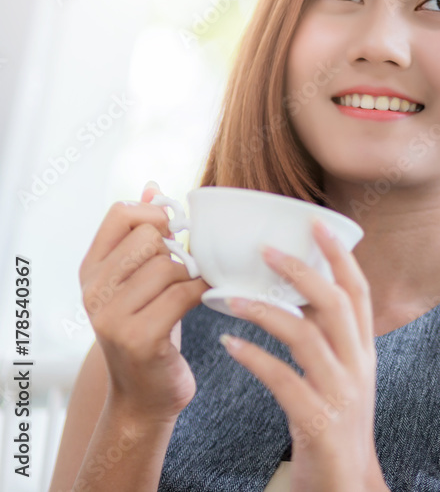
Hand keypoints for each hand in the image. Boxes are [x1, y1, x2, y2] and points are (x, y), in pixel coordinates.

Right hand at [79, 181, 210, 420]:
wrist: (144, 394)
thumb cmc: (149, 328)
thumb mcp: (138, 281)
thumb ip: (141, 236)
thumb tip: (153, 188)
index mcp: (91, 269)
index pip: (122, 213)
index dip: (156, 217)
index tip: (173, 235)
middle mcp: (94, 291)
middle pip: (150, 239)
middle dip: (178, 251)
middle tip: (186, 271)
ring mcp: (112, 316)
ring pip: (169, 266)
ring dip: (193, 275)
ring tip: (194, 288)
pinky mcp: (139, 337)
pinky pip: (183, 294)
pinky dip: (202, 292)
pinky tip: (204, 299)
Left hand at [218, 218, 384, 490]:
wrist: (345, 486)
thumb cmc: (333, 428)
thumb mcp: (340, 377)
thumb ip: (327, 340)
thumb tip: (297, 297)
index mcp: (363, 351)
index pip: (358, 292)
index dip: (340, 255)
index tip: (316, 224)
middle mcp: (358, 366)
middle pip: (335, 303)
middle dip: (302, 270)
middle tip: (266, 248)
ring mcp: (341, 393)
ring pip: (307, 335)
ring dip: (266, 310)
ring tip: (231, 298)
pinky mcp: (318, 420)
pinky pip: (284, 379)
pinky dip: (254, 358)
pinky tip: (229, 345)